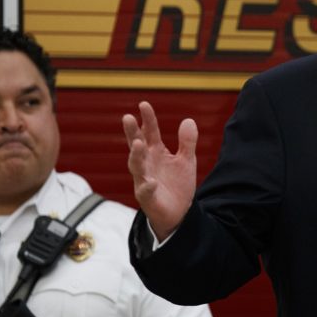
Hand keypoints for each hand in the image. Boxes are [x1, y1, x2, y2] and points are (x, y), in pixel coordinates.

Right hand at [123, 101, 197, 240]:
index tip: (144, 104)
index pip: (149, 132)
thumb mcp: (186, 160)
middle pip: (136, 145)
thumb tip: (188, 120)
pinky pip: (145, 191)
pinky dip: (147, 186)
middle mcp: (147, 164)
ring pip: (136, 166)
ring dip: (136, 155)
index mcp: (155, 152)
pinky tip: (152, 181)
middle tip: (128, 118)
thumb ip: (187, 141)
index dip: (147, 119)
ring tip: (139, 143)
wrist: (179, 212)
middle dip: (132, 132)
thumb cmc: (177, 184)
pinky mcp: (148, 197)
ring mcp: (144, 179)